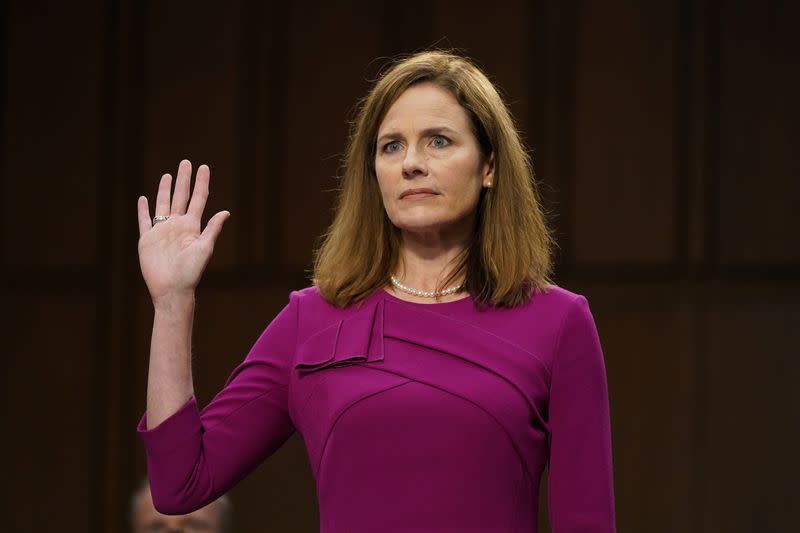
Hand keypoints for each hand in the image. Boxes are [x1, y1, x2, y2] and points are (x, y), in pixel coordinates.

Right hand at [137, 160, 229, 305]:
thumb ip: (212, 229)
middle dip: (184, 180)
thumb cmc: (190, 272)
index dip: (201, 183)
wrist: (172, 289)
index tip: (204, 167)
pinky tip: (143, 199)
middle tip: (186, 162)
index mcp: (192, 226)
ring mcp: (162, 232)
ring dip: (165, 190)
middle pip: (181, 196)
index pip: (198, 199)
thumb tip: (225, 212)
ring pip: (163, 204)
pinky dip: (143, 210)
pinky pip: (144, 221)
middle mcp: (177, 226)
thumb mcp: (204, 249)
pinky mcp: (147, 240)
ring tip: (168, 175)